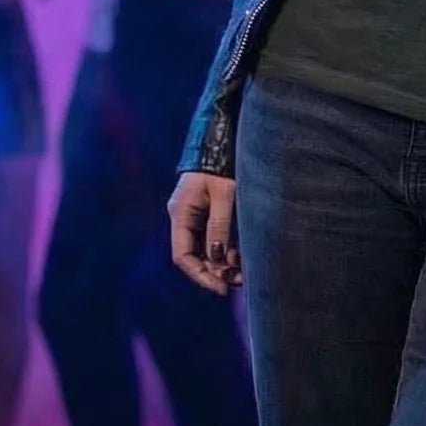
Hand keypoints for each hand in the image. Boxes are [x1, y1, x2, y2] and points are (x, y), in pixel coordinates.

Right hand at [169, 170, 240, 294]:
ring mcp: (195, 215)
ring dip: (223, 263)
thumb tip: (218, 257)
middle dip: (216, 272)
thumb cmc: (222, 164)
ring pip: (206, 249)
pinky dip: (227, 250)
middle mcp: (184, 217)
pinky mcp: (208, 212)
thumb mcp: (224, 195)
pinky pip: (214, 239)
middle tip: (240, 282)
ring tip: (244, 273)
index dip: (200, 275)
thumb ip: (219, 226)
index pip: (182, 256)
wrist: (222, 137)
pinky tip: (242, 257)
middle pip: (195, 256)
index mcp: (181, 213)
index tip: (221, 288)